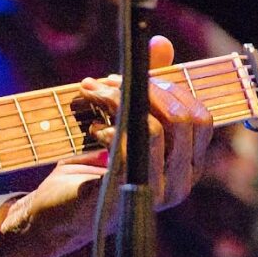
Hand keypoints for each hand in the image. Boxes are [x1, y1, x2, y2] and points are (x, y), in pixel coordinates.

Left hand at [0, 35, 215, 256]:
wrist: (55, 213)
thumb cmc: (90, 167)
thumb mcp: (122, 122)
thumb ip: (147, 87)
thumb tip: (161, 43)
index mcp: (187, 166)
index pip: (202, 118)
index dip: (171, 88)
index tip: (134, 76)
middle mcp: (180, 182)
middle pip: (183, 118)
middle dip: (145, 87)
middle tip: (107, 81)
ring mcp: (157, 192)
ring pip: (155, 127)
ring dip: (118, 100)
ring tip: (90, 95)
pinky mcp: (127, 194)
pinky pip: (130, 147)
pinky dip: (110, 127)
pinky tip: (93, 127)